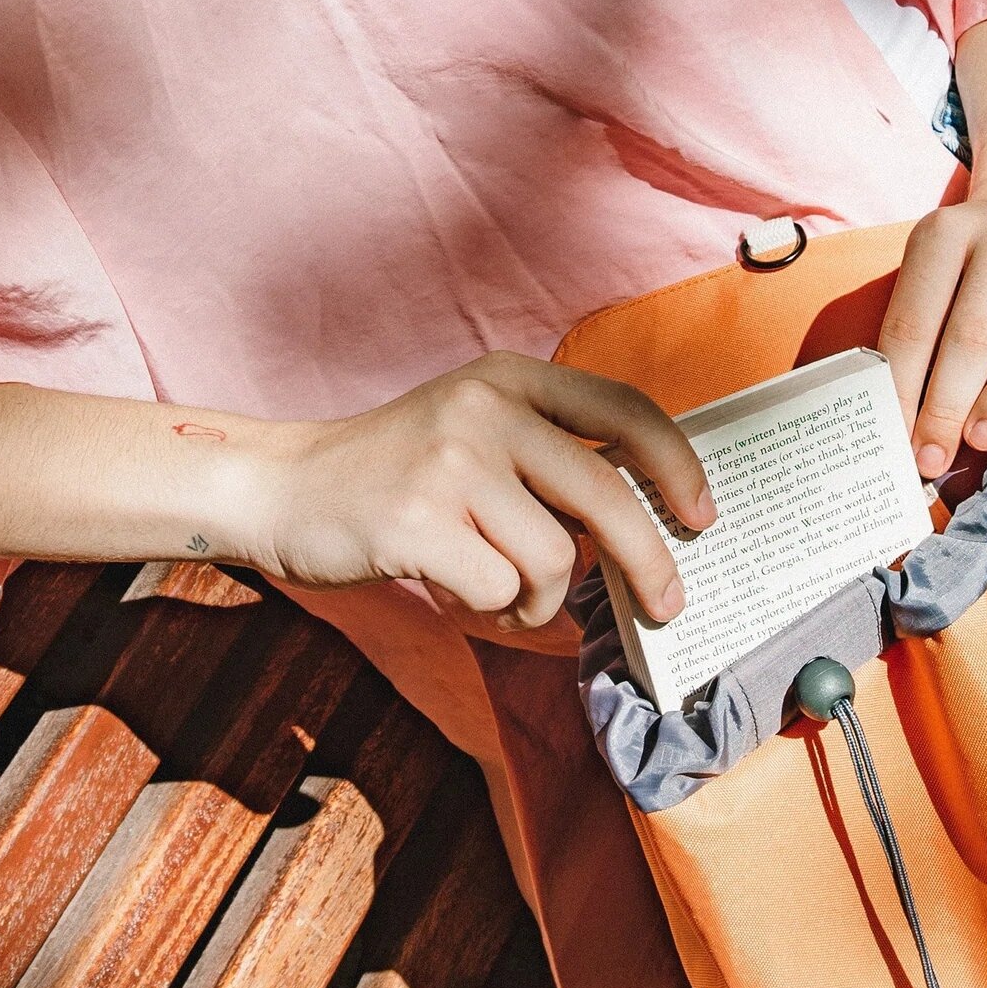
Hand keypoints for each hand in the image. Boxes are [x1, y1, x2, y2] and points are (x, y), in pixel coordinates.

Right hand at [247, 352, 713, 631]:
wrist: (283, 488)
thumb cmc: (398, 475)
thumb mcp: (475, 431)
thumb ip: (549, 459)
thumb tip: (642, 529)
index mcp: (510, 377)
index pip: (624, 408)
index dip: (676, 463)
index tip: (703, 513)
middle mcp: (484, 406)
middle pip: (607, 492)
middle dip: (648, 560)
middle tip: (665, 606)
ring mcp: (448, 461)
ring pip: (553, 557)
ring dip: (541, 598)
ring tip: (506, 595)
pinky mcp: (416, 521)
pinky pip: (498, 589)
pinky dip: (493, 609)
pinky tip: (458, 590)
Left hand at [878, 181, 986, 476]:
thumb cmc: (978, 258)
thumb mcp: (936, 269)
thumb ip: (921, 327)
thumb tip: (904, 421)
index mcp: (945, 233)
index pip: (914, 324)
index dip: (901, 389)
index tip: (897, 441)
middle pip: (973, 333)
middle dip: (947, 406)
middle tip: (934, 457)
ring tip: (984, 438)